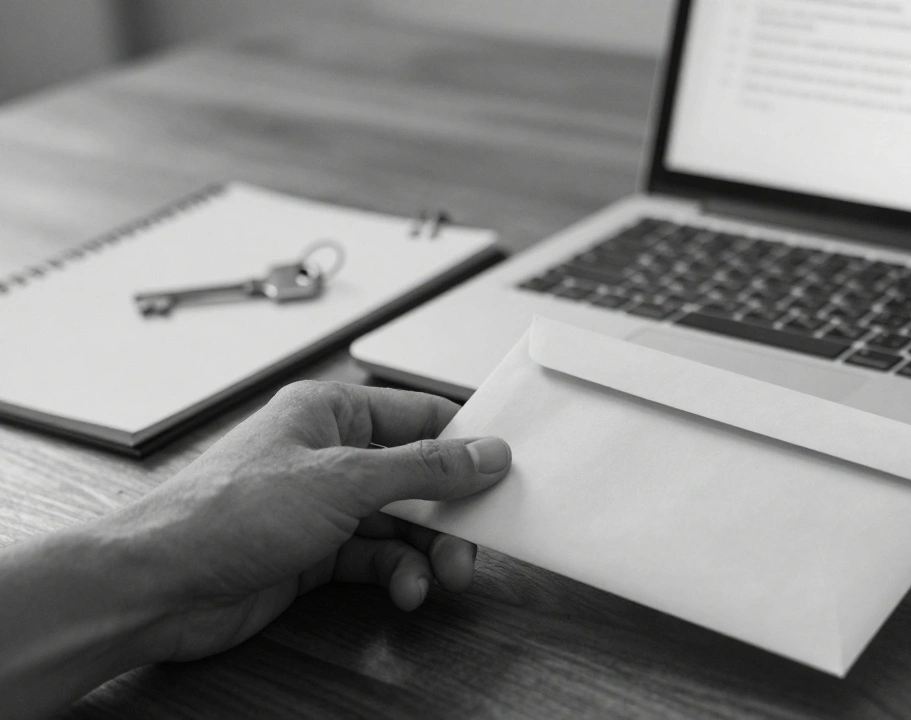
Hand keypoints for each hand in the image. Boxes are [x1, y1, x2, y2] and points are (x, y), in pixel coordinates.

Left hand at [106, 380, 510, 661]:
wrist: (159, 585)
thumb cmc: (223, 512)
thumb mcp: (344, 480)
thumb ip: (424, 469)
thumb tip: (484, 453)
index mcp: (330, 412)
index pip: (420, 417)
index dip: (465, 445)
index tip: (502, 474)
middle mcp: (328, 454)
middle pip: (417, 478)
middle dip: (448, 514)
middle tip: (472, 546)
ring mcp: (321, 505)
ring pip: (401, 524)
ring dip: (426, 553)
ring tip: (439, 578)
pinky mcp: (314, 552)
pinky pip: (376, 557)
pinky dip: (397, 574)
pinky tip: (404, 590)